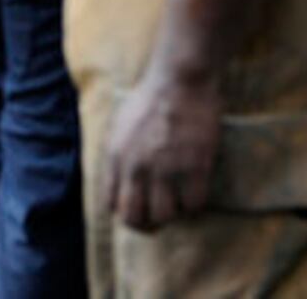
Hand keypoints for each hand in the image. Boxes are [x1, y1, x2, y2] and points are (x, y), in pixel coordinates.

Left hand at [106, 68, 222, 231]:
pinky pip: (194, 204)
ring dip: (173, 214)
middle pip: (135, 218)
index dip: (125, 213)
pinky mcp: (195, 166)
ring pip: (165, 216)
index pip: (111, 204)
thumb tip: (119, 183)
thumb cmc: (149, 100)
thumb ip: (117, 155)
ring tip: (178, 203)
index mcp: (116, 157)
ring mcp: (166, 168)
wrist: (179, 81)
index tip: (138, 210)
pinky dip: (195, 205)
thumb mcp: (119, 126)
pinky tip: (195, 194)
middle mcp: (137, 167)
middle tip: (159, 220)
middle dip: (146, 225)